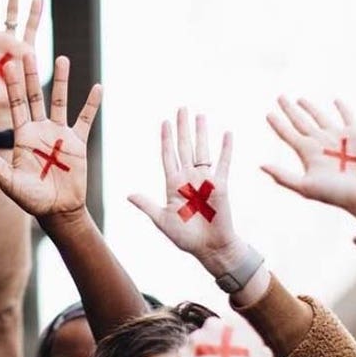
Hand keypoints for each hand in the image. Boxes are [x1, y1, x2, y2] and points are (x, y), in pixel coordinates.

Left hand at [0, 53, 101, 218]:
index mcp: (22, 136)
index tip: (8, 64)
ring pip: (60, 101)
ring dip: (62, 81)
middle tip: (28, 50)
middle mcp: (40, 130)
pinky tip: (97, 88)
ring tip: (62, 58)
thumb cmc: (31, 199)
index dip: (11, 86)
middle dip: (31, 75)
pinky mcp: (77, 143)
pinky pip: (86, 120)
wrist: (57, 211)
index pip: (16, 105)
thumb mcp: (8, 181)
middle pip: (35, 96)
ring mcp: (59, 134)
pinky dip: (91, 105)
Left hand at [128, 109, 248, 276]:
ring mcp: (205, 180)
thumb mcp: (162, 220)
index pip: (168, 156)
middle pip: (184, 147)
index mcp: (173, 185)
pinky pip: (223, 163)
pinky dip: (225, 149)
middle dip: (182, 128)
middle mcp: (189, 178)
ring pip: (202, 150)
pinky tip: (227, 133)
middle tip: (181, 108)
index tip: (164, 122)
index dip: (166, 139)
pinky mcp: (221, 185)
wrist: (209, 247)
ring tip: (200, 115)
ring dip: (201, 133)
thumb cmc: (186, 237)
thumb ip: (147, 205)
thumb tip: (128, 195)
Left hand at [177, 317, 271, 356]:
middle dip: (211, 343)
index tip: (228, 350)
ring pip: (194, 344)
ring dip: (198, 354)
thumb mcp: (263, 354)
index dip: (227, 338)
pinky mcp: (183, 356)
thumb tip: (249, 345)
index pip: (225, 323)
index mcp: (233, 322)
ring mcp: (195, 340)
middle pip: (207, 331)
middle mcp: (212, 325)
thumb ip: (251, 342)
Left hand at [261, 97, 355, 224]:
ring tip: (299, 99)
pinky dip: (342, 107)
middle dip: (289, 110)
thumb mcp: (306, 186)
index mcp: (308, 154)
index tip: (268, 114)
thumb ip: (283, 176)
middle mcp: (321, 144)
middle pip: (300, 122)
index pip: (288, 135)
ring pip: (320, 117)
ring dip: (310, 108)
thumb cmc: (337, 193)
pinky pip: (347, 116)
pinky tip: (336, 100)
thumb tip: (261, 166)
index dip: (278, 124)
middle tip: (280, 97)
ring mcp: (338, 137)